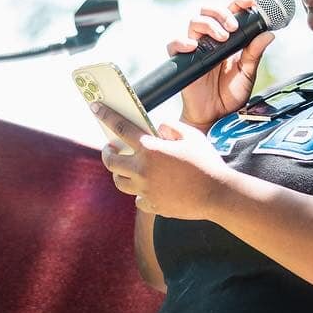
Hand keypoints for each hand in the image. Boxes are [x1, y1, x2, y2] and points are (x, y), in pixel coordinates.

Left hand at [96, 104, 229, 219]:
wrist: (217, 194)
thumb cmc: (207, 162)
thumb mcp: (192, 135)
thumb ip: (171, 127)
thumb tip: (158, 129)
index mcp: (150, 149)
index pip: (121, 127)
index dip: (106, 115)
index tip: (95, 107)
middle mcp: (142, 170)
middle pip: (111, 160)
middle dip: (107, 152)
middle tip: (111, 147)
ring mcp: (145, 189)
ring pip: (119, 181)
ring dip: (119, 173)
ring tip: (126, 168)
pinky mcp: (152, 205)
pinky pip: (138, 198)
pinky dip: (140, 192)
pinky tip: (147, 188)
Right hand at [169, 0, 276, 130]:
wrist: (215, 117)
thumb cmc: (230, 95)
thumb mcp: (247, 74)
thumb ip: (255, 54)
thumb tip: (269, 34)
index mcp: (229, 39)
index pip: (231, 13)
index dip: (238, 3)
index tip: (249, 2)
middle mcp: (211, 40)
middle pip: (209, 11)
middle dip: (221, 12)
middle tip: (233, 26)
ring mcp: (196, 48)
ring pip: (194, 22)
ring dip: (209, 24)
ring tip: (221, 38)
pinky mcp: (183, 61)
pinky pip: (175, 44)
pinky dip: (182, 42)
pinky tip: (194, 47)